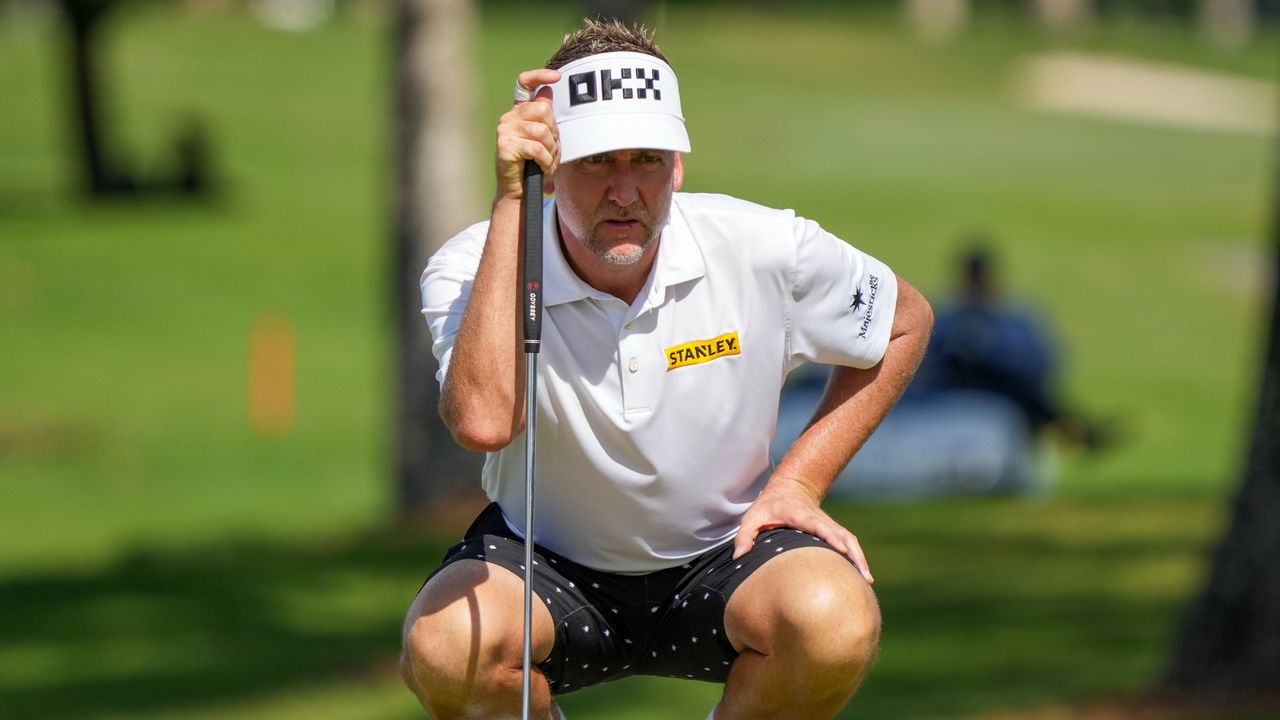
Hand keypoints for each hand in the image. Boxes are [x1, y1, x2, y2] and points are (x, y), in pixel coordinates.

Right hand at [495, 68, 560, 201]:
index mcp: (519, 113)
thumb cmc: (533, 167)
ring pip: (541, 131)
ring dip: (551, 150)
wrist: (518, 192)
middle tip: (552, 150)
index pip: (524, 84)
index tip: (556, 78)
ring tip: (547, 162)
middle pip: (543, 110)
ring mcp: (504, 130)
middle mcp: (509, 118)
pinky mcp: (504, 145)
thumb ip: (546, 118)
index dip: (539, 76)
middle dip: (554, 132)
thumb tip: (548, 91)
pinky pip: (535, 148)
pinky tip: (542, 167)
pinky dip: (545, 160)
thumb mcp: (546, 140)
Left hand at [732, 478, 874, 583]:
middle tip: (861, 574)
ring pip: (849, 540)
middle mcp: (819, 519)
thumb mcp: (752, 517)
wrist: (788, 489)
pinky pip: (849, 544)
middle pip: (840, 534)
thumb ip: (745, 535)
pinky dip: (857, 558)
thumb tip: (739, 556)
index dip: (830, 536)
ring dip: (859, 558)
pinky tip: (863, 577)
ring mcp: (829, 525)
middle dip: (852, 553)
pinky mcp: (834, 531)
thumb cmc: (768, 507)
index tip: (841, 550)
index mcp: (800, 514)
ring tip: (867, 580)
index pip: (818, 525)